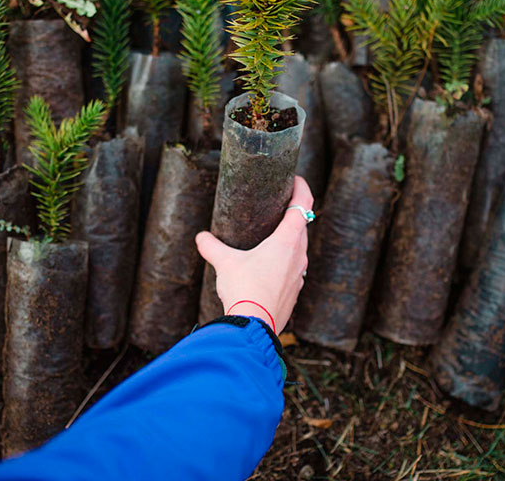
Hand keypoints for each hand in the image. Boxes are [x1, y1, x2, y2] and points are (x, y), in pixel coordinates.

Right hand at [195, 176, 312, 333]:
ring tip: (272, 236)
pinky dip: (285, 261)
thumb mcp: (225, 263)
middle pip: (302, 226)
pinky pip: (293, 268)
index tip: (296, 180)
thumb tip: (201, 237)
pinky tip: (269, 267)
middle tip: (279, 205)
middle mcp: (298, 255)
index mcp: (287, 240)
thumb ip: (212, 246)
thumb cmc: (245, 289)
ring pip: (299, 249)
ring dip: (290, 239)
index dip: (302, 189)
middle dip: (293, 214)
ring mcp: (298, 274)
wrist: (255, 325)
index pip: (304, 206)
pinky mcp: (294, 291)